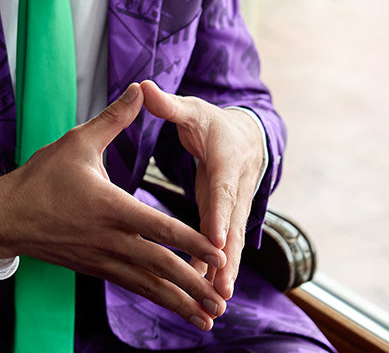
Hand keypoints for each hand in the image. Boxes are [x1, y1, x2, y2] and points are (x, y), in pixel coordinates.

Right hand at [0, 83, 227, 330]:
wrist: (6, 216)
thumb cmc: (42, 177)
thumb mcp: (78, 141)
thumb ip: (114, 119)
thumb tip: (139, 89)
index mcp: (110, 207)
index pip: (158, 227)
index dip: (190, 241)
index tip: (218, 252)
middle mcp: (110, 239)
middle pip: (159, 266)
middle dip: (194, 284)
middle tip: (222, 301)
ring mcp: (102, 258)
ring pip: (147, 285)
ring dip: (179, 303)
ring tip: (209, 320)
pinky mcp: (96, 268)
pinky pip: (132, 286)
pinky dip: (156, 298)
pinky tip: (173, 307)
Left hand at [141, 80, 264, 300]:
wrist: (245, 137)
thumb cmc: (212, 123)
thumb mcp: (191, 111)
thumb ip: (167, 104)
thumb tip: (142, 87)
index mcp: (225, 161)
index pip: (222, 190)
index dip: (220, 215)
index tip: (216, 240)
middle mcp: (235, 188)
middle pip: (232, 226)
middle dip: (227, 257)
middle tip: (221, 285)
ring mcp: (234, 207)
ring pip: (231, 243)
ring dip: (224, 271)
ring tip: (215, 301)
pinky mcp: (227, 220)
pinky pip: (223, 247)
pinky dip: (217, 270)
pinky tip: (205, 294)